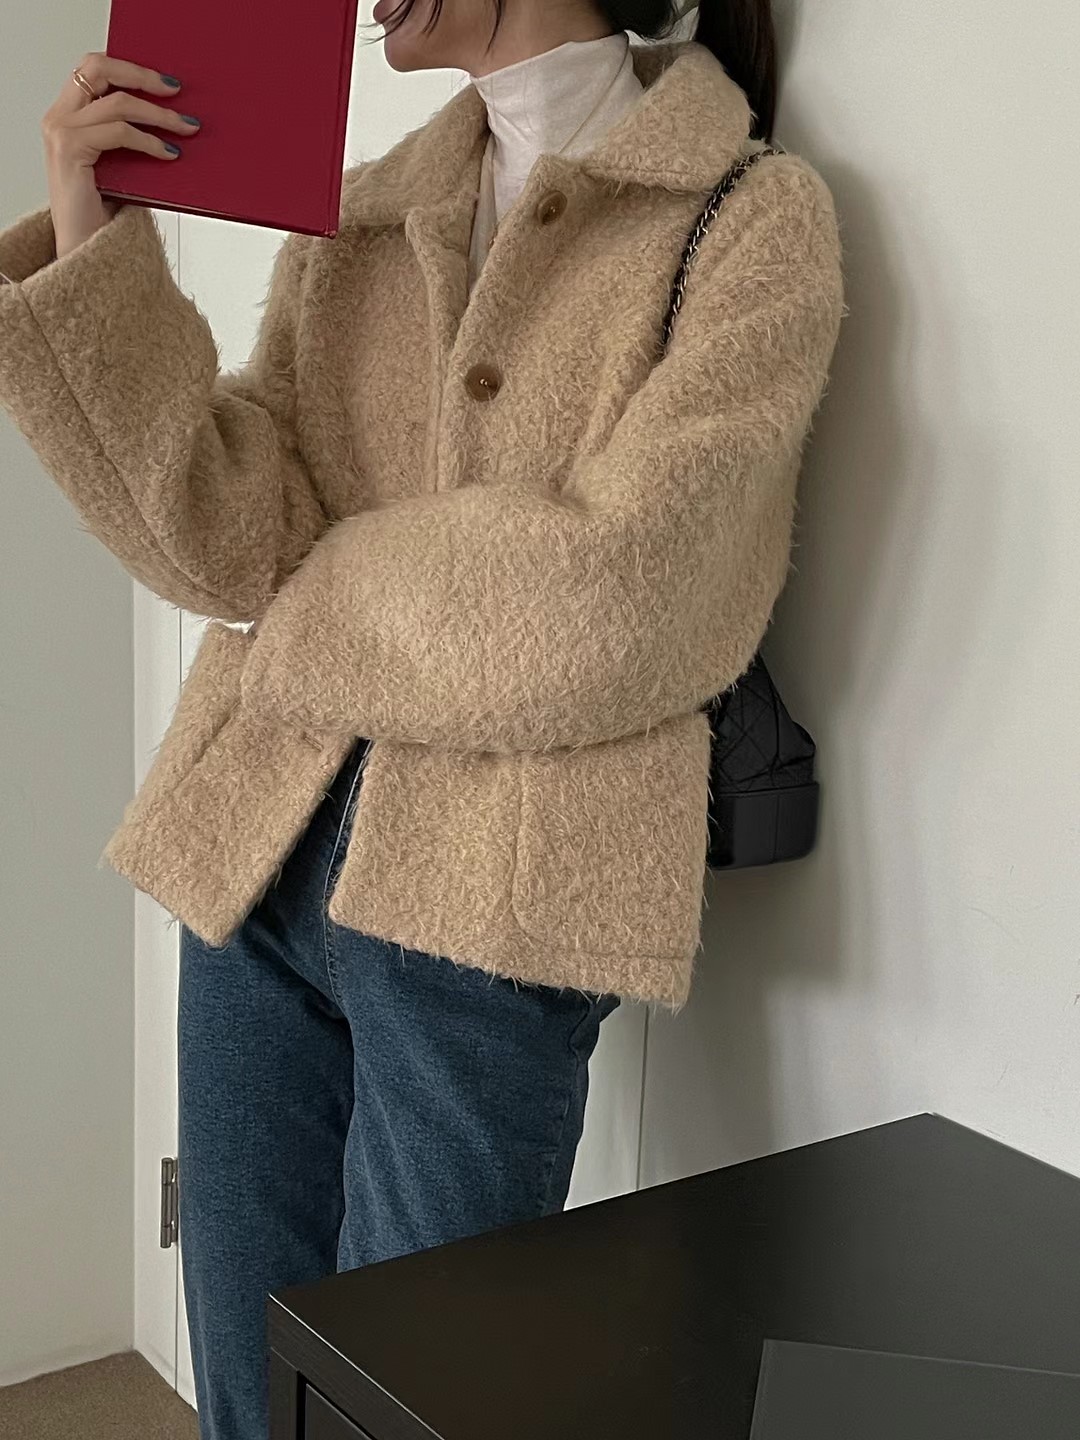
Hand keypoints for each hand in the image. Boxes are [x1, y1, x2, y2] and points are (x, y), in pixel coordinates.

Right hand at [41, 52, 201, 259]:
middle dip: (141, 75)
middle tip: (176, 90)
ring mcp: (61, 132)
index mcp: (68, 115)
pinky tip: (170, 153)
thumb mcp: (121, 164)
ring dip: (159, 115)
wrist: (88, 251)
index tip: (165, 80)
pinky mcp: (70, 150)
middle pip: (97, 68)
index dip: (129, 67)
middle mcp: (59, 117)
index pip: (93, 69)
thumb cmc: (105, 213)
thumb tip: (175, 119)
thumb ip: (131, 136)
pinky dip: (149, 141)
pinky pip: (118, 132)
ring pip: (117, 103)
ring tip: (187, 128)